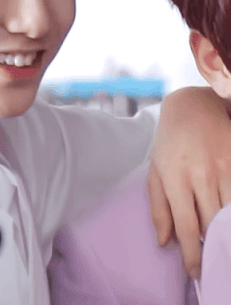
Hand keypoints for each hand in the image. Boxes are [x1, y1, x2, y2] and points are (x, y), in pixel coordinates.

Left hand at [147, 87, 230, 277]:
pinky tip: (226, 220)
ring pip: (229, 213)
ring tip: (221, 248)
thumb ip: (158, 207)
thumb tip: (164, 242)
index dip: (192, 254)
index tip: (194, 272)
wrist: (192, 108)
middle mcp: (201, 174)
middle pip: (212, 224)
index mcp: (175, 177)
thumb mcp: (155, 171)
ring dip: (226, 233)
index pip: (187, 226)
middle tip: (212, 266)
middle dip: (213, 249)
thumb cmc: (169, 143)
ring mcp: (224, 167)